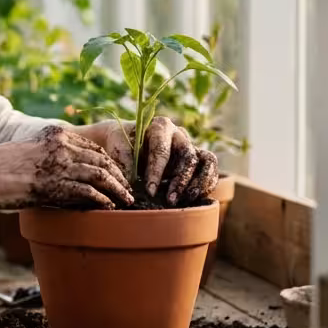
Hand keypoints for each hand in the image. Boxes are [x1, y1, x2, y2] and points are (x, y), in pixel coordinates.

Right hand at [0, 126, 133, 209]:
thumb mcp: (26, 151)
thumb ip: (46, 156)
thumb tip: (58, 171)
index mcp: (54, 136)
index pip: (92, 147)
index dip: (108, 162)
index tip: (117, 173)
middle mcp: (61, 148)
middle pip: (102, 160)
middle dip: (119, 175)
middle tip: (128, 188)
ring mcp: (59, 166)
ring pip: (101, 175)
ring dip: (118, 189)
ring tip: (127, 200)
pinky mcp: (55, 186)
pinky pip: (88, 192)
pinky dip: (102, 200)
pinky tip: (109, 207)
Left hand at [70, 117, 219, 205]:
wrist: (128, 142)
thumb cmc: (121, 143)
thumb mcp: (117, 147)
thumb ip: (124, 160)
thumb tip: (132, 181)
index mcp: (160, 126)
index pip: (162, 150)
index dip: (157, 172)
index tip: (150, 191)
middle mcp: (179, 134)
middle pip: (188, 156)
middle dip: (180, 180)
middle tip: (170, 200)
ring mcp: (190, 146)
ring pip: (207, 161)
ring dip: (199, 183)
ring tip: (185, 200)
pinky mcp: (197, 160)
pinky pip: (210, 170)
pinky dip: (206, 185)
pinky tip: (193, 198)